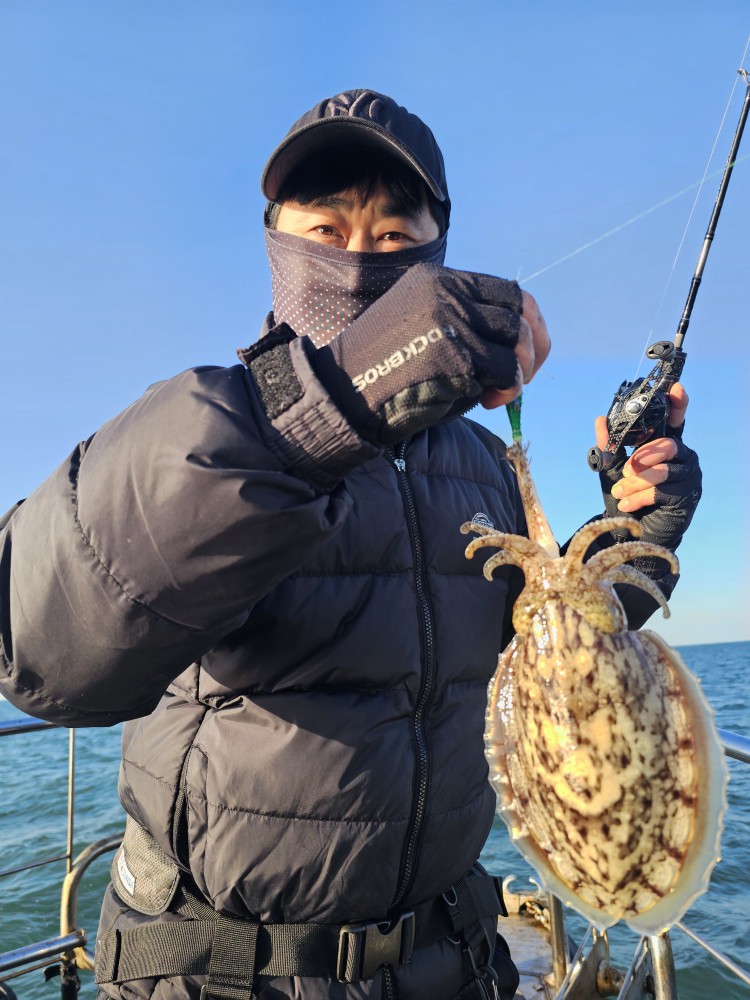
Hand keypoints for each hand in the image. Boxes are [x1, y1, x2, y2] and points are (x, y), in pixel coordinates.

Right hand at [314, 263, 544, 444]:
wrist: (343, 396)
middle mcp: (446, 290)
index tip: (522, 354)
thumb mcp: (424, 332)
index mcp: (436, 280)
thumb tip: (523, 344)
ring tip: (499, 392)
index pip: (505, 289)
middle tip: (522, 377)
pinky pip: (506, 368)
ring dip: (519, 370)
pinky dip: (509, 389)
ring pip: (516, 337)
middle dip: (533, 345)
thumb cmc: (383, 376)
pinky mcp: (455, 351)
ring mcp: (451, 317)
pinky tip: (488, 401)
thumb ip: (466, 326)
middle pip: (519, 307)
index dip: (526, 322)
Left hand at [595, 383, 688, 512]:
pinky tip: (627, 504)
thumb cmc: (626, 494)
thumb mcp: (611, 469)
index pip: (675, 420)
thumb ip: (609, 446)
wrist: (631, 530)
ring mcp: (688, 476)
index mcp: (665, 444)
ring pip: (662, 470)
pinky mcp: (687, 496)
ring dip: (636, 482)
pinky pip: (662, 491)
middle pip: (668, 445)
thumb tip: (600, 420)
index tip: (676, 389)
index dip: (677, 404)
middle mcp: (681, 456)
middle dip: (642, 458)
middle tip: (626, 470)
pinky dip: (639, 497)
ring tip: (620, 491)